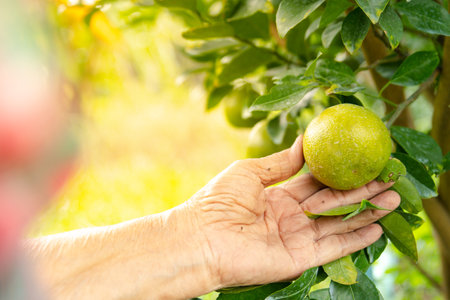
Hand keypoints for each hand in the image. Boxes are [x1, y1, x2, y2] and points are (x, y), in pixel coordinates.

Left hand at [187, 136, 399, 288]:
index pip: (318, 183)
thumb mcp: (249, 172)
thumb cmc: (218, 201)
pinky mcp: (300, 258)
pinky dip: (355, 239)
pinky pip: (333, 248)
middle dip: (362, 190)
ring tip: (393, 198)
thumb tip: (303, 140)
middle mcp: (293, 217)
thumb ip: (280, 162)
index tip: (361, 160)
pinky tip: (377, 228)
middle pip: (335, 201)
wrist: (201, 238)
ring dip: (366, 212)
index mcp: (280, 196)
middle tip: (389, 177)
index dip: (340, 172)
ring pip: (339, 223)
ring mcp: (297, 238)